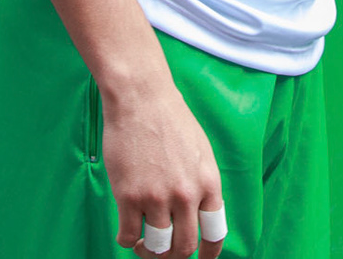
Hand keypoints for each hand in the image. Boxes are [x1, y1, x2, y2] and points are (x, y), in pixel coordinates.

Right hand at [104, 81, 224, 257]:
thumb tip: (199, 213)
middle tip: (163, 251)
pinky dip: (127, 241)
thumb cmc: (170, 120)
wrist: (141, 99)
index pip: (214, 235)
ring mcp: (157, 197)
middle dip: (174, 256)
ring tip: (143, 244)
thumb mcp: (200, 152)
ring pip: (157, 246)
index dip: (208, 256)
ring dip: (149, 251)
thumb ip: (202, 184)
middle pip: (184, 248)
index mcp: (208, 184)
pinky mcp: (130, 196)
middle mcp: (186, 195)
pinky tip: (127, 232)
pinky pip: (128, 236)